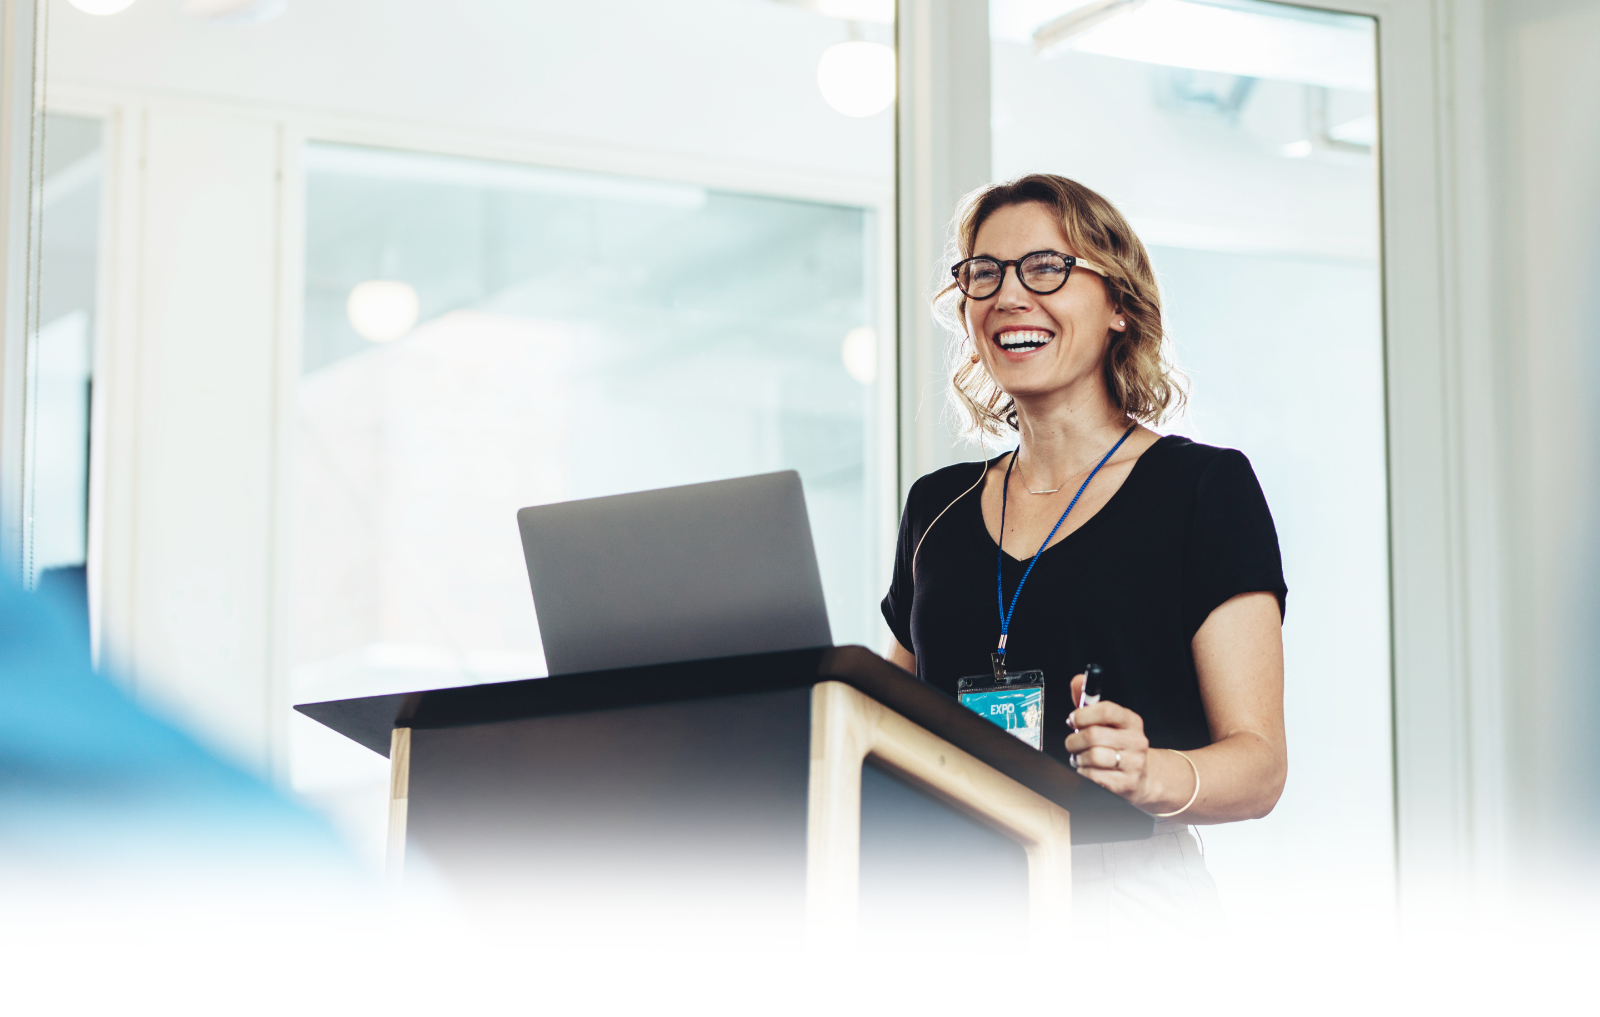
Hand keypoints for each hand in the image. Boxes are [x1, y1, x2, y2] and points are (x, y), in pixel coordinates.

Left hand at [1065, 671, 1151, 802]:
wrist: (1142, 776)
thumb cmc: (1118, 745)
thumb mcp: (1107, 722)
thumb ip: (1089, 702)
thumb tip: (1077, 680)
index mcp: (1131, 721)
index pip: (1107, 711)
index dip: (1084, 714)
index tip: (1073, 719)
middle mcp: (1136, 741)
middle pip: (1094, 735)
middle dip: (1074, 740)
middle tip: (1072, 742)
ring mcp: (1134, 763)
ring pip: (1093, 756)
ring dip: (1078, 757)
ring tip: (1080, 757)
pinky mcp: (1126, 783)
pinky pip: (1093, 776)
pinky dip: (1083, 772)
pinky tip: (1088, 769)